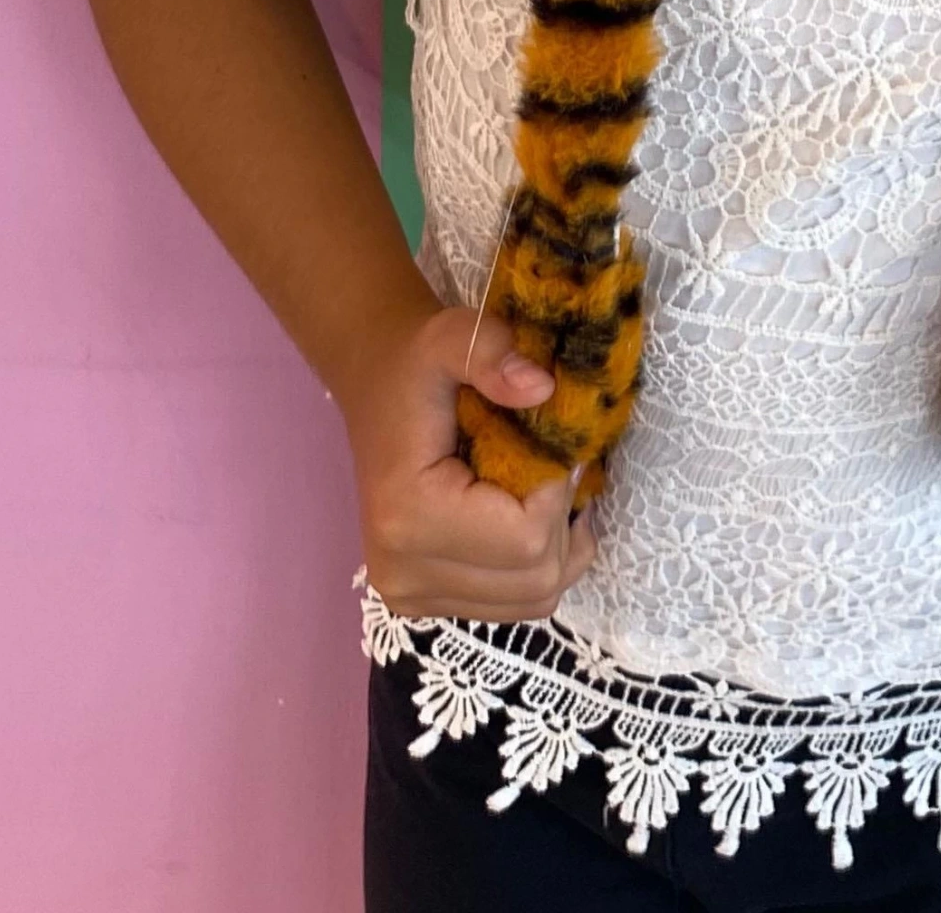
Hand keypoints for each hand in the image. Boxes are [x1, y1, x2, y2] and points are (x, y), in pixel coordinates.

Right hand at [342, 304, 596, 620]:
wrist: (377, 383)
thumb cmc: (418, 362)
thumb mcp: (455, 336)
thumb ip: (497, 355)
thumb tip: (544, 388)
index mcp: (409, 516)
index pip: (527, 539)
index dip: (559, 490)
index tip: (551, 444)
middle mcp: (403, 573)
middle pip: (537, 578)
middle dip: (563, 520)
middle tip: (553, 466)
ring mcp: (411, 599)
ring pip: (534, 599)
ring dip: (558, 546)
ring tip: (542, 491)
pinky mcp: (424, 604)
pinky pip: (514, 604)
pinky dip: (537, 565)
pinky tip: (526, 517)